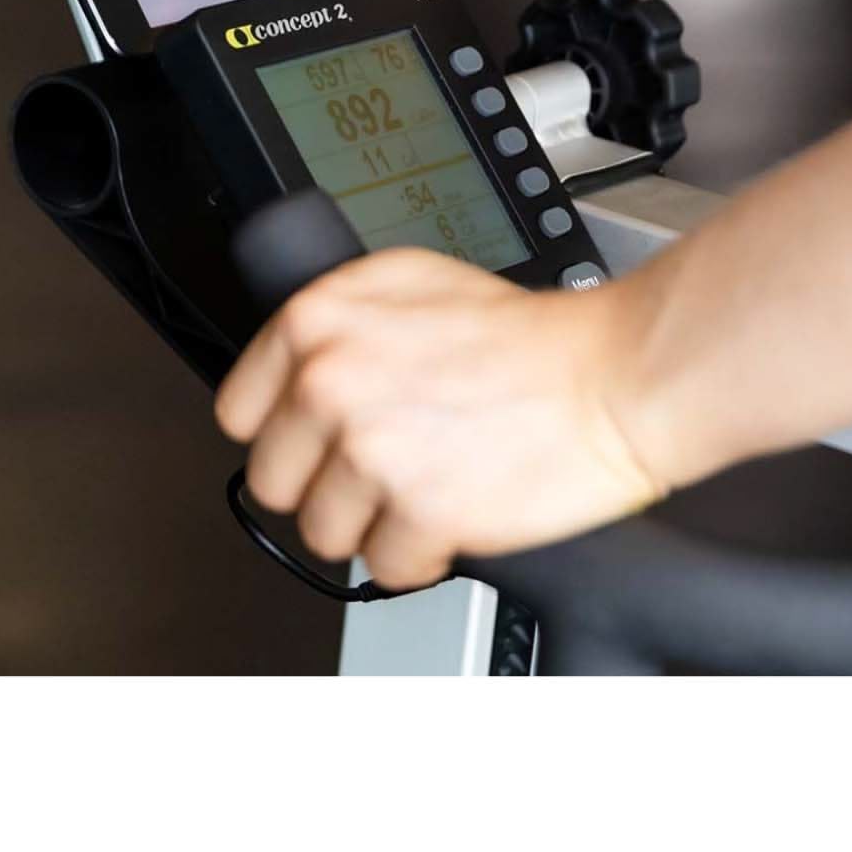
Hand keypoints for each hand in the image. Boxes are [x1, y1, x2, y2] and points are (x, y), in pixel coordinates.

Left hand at [214, 247, 665, 591]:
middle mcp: (331, 380)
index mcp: (318, 319)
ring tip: (427, 481)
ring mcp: (370, 448)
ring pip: (324, 532)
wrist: (613, 377)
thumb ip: (339, 321)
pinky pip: (386, 566)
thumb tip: (293, 368)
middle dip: (328, 483)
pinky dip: (424, 552)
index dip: (287, 432)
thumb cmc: (529, 338)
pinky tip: (456, 507)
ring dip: (376, 521)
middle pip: (274, 481)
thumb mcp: (412, 284)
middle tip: (384, 464)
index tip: (319, 438)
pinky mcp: (417, 511)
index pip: (238, 412)